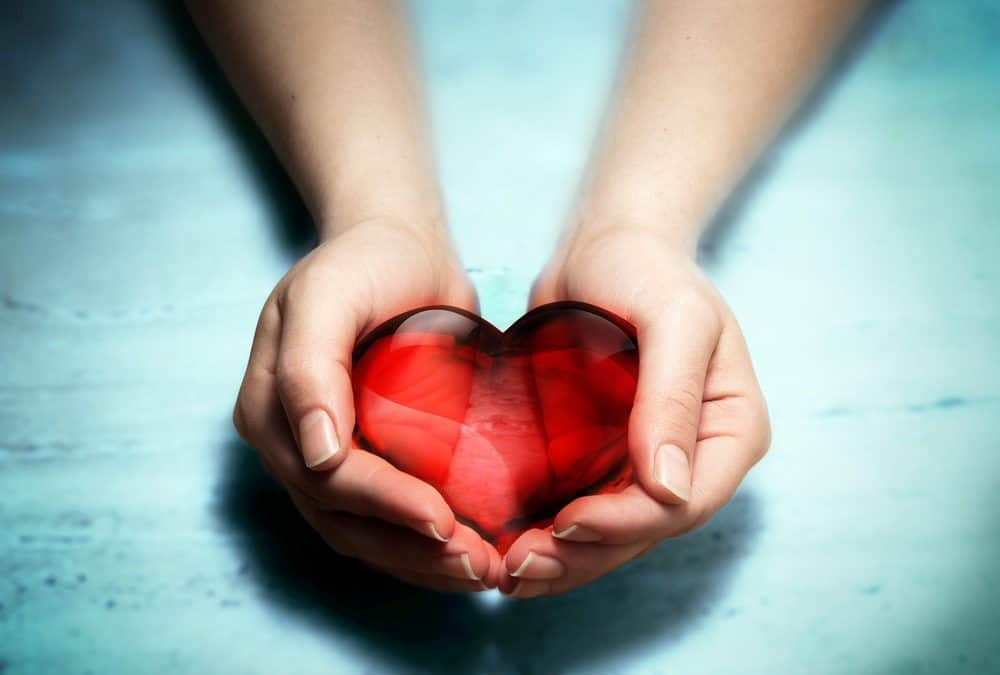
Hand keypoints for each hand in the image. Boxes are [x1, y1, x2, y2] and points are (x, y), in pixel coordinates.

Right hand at [233, 218, 502, 590]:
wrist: (400, 247)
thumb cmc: (366, 261)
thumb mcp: (329, 292)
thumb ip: (308, 365)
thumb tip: (314, 452)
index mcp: (270, 408)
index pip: (327, 478)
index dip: (384, 505)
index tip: (444, 521)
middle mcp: (292, 442)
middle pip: (346, 519)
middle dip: (411, 549)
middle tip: (478, 564)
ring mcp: (329, 455)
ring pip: (365, 533)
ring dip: (421, 561)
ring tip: (482, 571)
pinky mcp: (369, 458)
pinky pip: (386, 519)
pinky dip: (424, 544)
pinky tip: (470, 552)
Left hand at [499, 226, 770, 596]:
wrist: (603, 246)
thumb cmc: (646, 268)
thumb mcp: (674, 319)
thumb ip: (673, 398)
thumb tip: (670, 488)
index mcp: (730, 430)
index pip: (686, 503)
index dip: (627, 525)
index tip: (565, 524)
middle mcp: (695, 456)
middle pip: (646, 530)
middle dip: (585, 555)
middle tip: (519, 566)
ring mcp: (649, 460)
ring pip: (613, 532)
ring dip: (563, 559)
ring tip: (507, 570)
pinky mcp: (606, 455)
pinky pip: (585, 507)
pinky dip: (550, 533)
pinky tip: (510, 542)